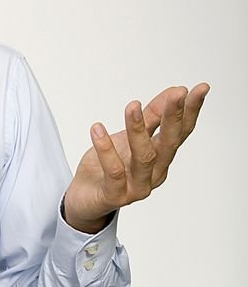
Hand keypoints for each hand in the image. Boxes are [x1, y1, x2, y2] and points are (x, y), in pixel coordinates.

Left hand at [63, 83, 209, 233]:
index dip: (191, 111)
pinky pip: (114, 172)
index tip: (201, 88)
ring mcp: (137, 187)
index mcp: (161, 158)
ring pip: (144, 157)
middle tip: (178, 94)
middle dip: (174, 118)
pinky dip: (106, 150)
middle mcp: (154, 173)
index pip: (180, 132)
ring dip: (139, 130)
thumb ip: (152, 117)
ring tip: (132, 106)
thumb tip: (176, 91)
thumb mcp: (129, 137)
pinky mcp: (115, 196)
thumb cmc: (107, 167)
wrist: (83, 198)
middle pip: (169, 144)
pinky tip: (97, 129)